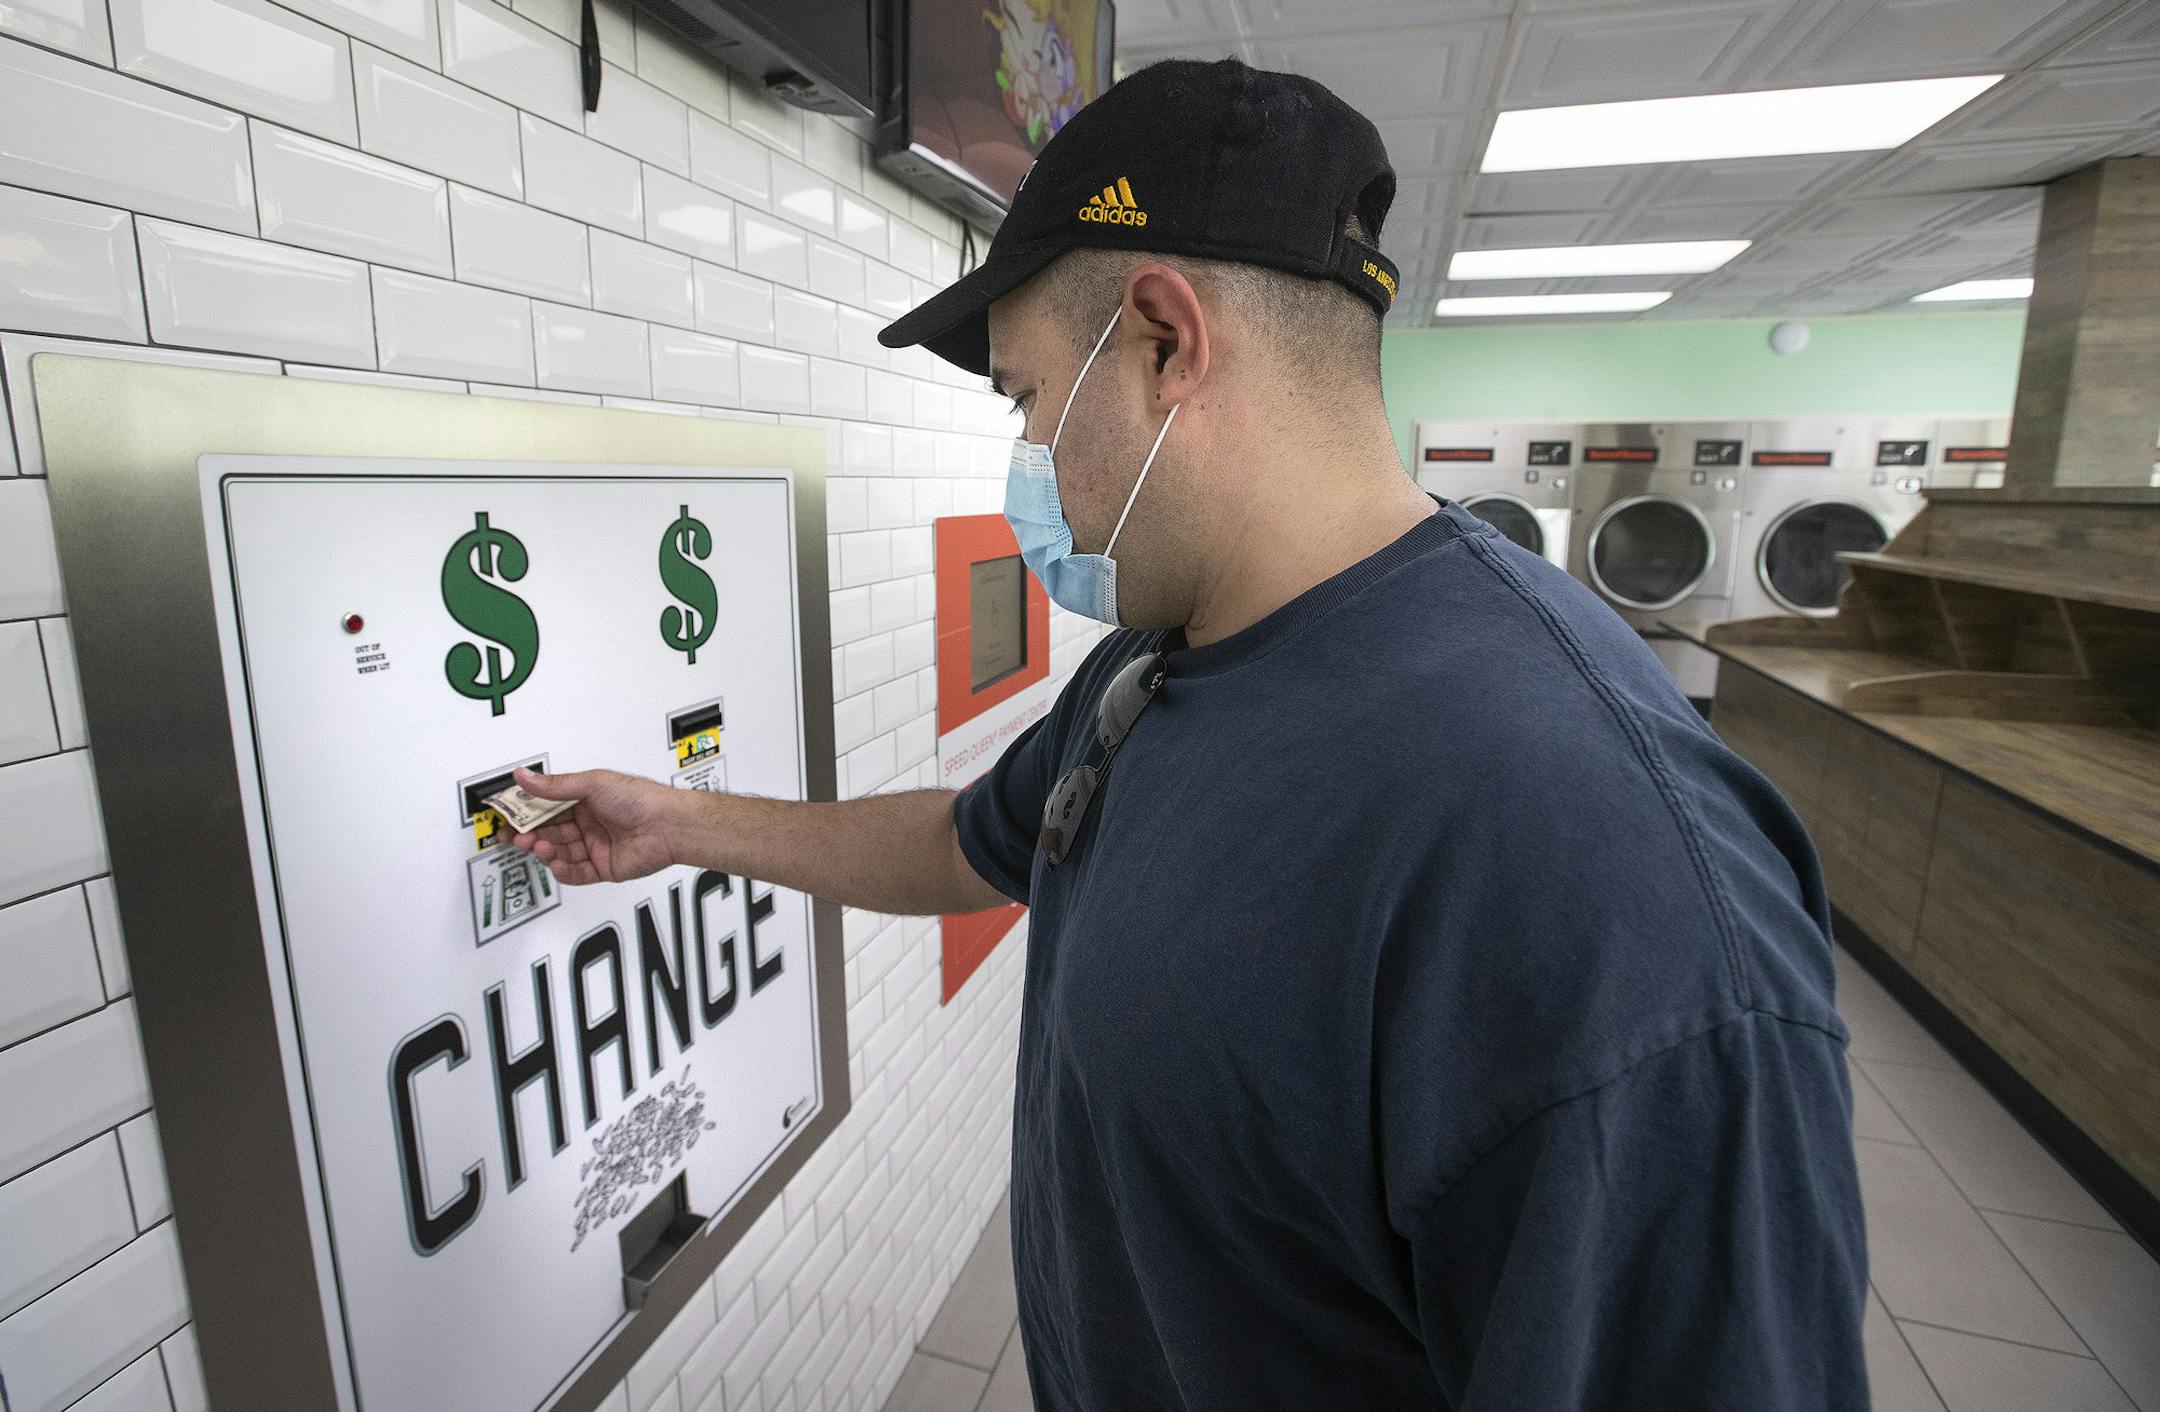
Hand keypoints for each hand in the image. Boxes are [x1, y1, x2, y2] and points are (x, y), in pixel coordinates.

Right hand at [504, 765, 678, 884]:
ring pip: (559, 852)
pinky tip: (555, 863)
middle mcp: (589, 822)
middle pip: (549, 831)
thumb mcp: (592, 784)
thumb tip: (524, 776)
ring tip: (537, 846)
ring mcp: (595, 845)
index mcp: (585, 799)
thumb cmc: (641, 799)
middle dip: (530, 834)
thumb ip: (554, 786)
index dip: (525, 812)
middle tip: (514, 835)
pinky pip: (576, 873)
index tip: (506, 814)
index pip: (546, 806)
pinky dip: (563, 870)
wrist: (669, 825)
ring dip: (544, 850)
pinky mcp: (603, 867)